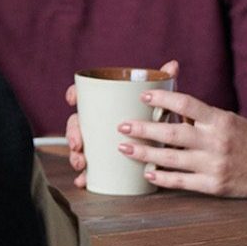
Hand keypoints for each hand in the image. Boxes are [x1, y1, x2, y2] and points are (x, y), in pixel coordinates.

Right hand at [64, 60, 176, 187]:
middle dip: (73, 133)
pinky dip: (84, 174)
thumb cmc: (159, 120)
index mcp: (107, 104)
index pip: (85, 95)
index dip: (75, 94)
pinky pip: (89, 167)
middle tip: (78, 143)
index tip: (73, 99)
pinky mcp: (105, 160)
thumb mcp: (162, 103)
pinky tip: (83, 180)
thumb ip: (165, 84)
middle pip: (78, 123)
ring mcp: (100, 141)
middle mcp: (99, 122)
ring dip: (76, 155)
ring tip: (82, 162)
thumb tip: (173, 65)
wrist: (169, 144)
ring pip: (80, 146)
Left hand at [118, 90, 246, 197]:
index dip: (163, 98)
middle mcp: (217, 142)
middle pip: (173, 133)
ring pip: (172, 159)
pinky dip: (162, 178)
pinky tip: (147, 173)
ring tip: (124, 148)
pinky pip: (182, 182)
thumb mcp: (229, 119)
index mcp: (220, 121)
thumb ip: (200, 111)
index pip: (188, 104)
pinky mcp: (215, 185)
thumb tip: (168, 87)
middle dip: (144, 129)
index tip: (143, 95)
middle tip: (122, 126)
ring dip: (145, 153)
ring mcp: (215, 165)